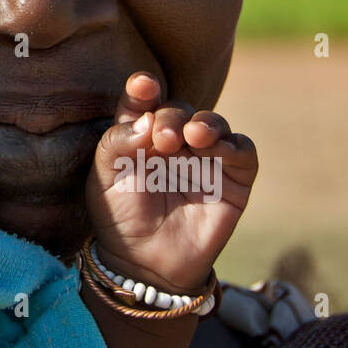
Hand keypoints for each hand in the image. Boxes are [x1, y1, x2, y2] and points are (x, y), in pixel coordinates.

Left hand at [85, 71, 256, 293]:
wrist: (145, 262)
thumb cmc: (120, 215)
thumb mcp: (104, 176)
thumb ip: (117, 142)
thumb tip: (147, 119)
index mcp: (140, 133)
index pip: (144, 100)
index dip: (144, 88)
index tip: (143, 85)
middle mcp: (174, 139)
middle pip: (178, 110)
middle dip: (172, 117)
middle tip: (163, 139)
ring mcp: (204, 158)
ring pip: (213, 124)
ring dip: (206, 124)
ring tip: (194, 137)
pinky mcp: (232, 179)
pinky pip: (243, 151)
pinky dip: (235, 145)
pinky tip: (221, 150)